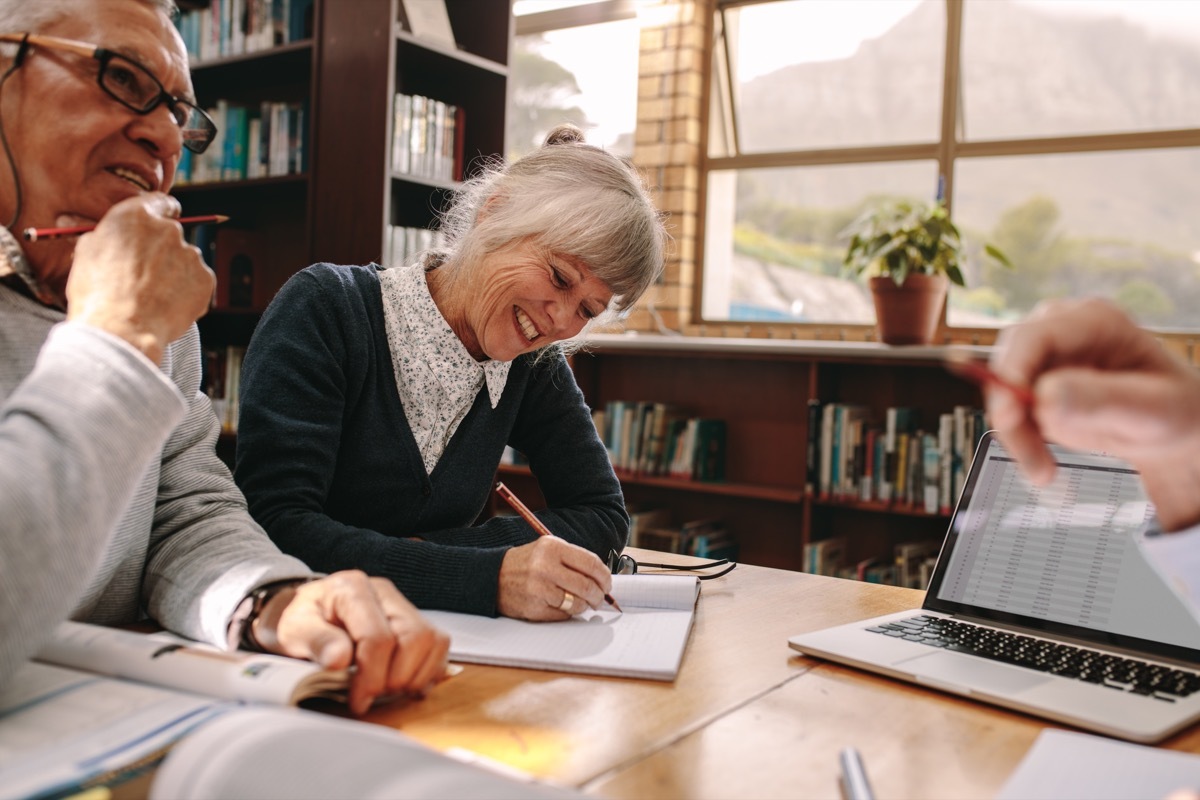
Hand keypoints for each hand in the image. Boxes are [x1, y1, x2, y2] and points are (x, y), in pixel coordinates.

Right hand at [64, 193, 213, 363]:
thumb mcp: (85, 253)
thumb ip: (100, 234)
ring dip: (173, 271)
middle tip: (145, 273)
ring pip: (184, 259)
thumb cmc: (96, 293)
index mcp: (136, 216)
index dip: (159, 212)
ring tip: (151, 295)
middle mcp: (168, 229)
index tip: (159, 222)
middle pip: (171, 234)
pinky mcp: (205, 278)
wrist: (120, 330)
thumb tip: (81, 224)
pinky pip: (196, 281)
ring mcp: (190, 254)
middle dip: (161, 249)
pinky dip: (186, 291)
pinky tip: (166, 305)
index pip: (159, 202)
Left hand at [252, 571, 449, 714]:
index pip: (379, 637)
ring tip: (388, 690)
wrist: (305, 613)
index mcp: (352, 589)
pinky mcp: (414, 620)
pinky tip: (405, 684)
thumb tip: (340, 660)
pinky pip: (439, 645)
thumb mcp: (294, 631)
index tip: (359, 701)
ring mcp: (402, 605)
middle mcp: (384, 592)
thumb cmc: (300, 622)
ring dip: (415, 675)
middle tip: (373, 696)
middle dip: (396, 677)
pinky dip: (428, 670)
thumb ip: (316, 642)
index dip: (372, 676)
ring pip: (432, 641)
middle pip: (414, 637)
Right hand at [497, 536, 613, 620]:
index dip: (605, 576)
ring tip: (582, 603)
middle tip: (600, 598)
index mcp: (552, 547)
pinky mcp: (534, 608)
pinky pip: (563, 616)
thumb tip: (602, 579)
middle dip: (599, 595)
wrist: (492, 577)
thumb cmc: (526, 563)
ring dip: (585, 606)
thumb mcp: (548, 550)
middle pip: (587, 586)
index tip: (608, 584)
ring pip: (577, 604)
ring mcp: (539, 589)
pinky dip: (568, 613)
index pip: (591, 564)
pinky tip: (563, 606)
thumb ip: (574, 560)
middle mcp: (545, 567)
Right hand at [987, 297, 1199, 529]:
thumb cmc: (1173, 411)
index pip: (1034, 336)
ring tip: (1044, 471)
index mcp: (1094, 321)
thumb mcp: (1153, 410)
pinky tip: (1044, 461)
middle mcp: (1060, 331)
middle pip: (1010, 364)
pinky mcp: (1034, 385)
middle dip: (1012, 415)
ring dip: (1016, 435)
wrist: (1168, 430)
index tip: (1009, 415)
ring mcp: (1044, 358)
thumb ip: (1104, 401)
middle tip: (1031, 458)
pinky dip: (1021, 441)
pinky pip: (1010, 412)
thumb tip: (1045, 395)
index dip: (1012, 372)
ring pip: (1003, 393)